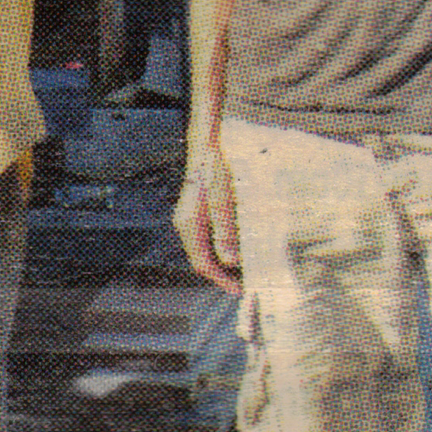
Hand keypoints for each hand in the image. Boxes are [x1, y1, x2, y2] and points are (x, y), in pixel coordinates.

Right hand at [174, 155, 241, 295]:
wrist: (208, 142)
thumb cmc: (216, 167)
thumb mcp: (224, 200)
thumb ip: (226, 231)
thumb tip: (230, 260)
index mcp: (189, 223)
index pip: (202, 262)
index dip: (220, 279)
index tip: (239, 289)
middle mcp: (186, 222)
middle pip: (201, 257)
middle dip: (222, 272)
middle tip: (244, 281)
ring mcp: (190, 215)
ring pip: (205, 247)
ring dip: (223, 258)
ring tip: (245, 265)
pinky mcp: (197, 208)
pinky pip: (207, 235)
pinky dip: (223, 244)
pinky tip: (239, 242)